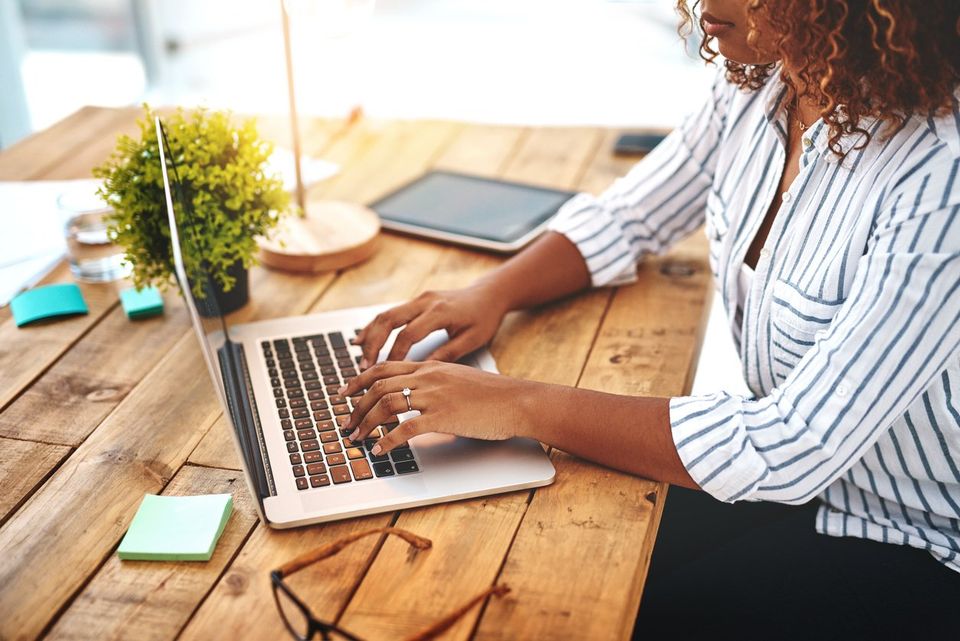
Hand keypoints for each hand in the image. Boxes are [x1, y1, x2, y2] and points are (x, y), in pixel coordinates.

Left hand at [338, 360, 535, 454]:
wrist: (516, 400)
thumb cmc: (492, 395)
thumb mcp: (457, 379)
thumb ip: (434, 383)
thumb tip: (415, 397)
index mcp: (430, 366)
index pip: (385, 367)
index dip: (359, 379)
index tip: (344, 392)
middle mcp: (428, 377)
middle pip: (379, 384)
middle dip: (357, 405)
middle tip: (346, 422)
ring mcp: (435, 395)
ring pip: (387, 404)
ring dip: (366, 423)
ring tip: (358, 438)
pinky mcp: (443, 416)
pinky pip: (405, 427)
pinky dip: (387, 440)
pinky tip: (381, 449)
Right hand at [352, 285, 507, 367]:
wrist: (490, 294)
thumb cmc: (485, 317)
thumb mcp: (472, 339)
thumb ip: (446, 354)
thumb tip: (420, 371)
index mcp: (440, 312)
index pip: (409, 334)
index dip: (394, 354)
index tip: (386, 374)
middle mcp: (426, 301)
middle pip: (390, 320)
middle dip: (373, 344)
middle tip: (363, 366)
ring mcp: (420, 298)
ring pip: (386, 314)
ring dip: (370, 335)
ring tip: (358, 355)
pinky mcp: (417, 300)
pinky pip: (391, 312)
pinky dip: (376, 326)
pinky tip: (363, 338)